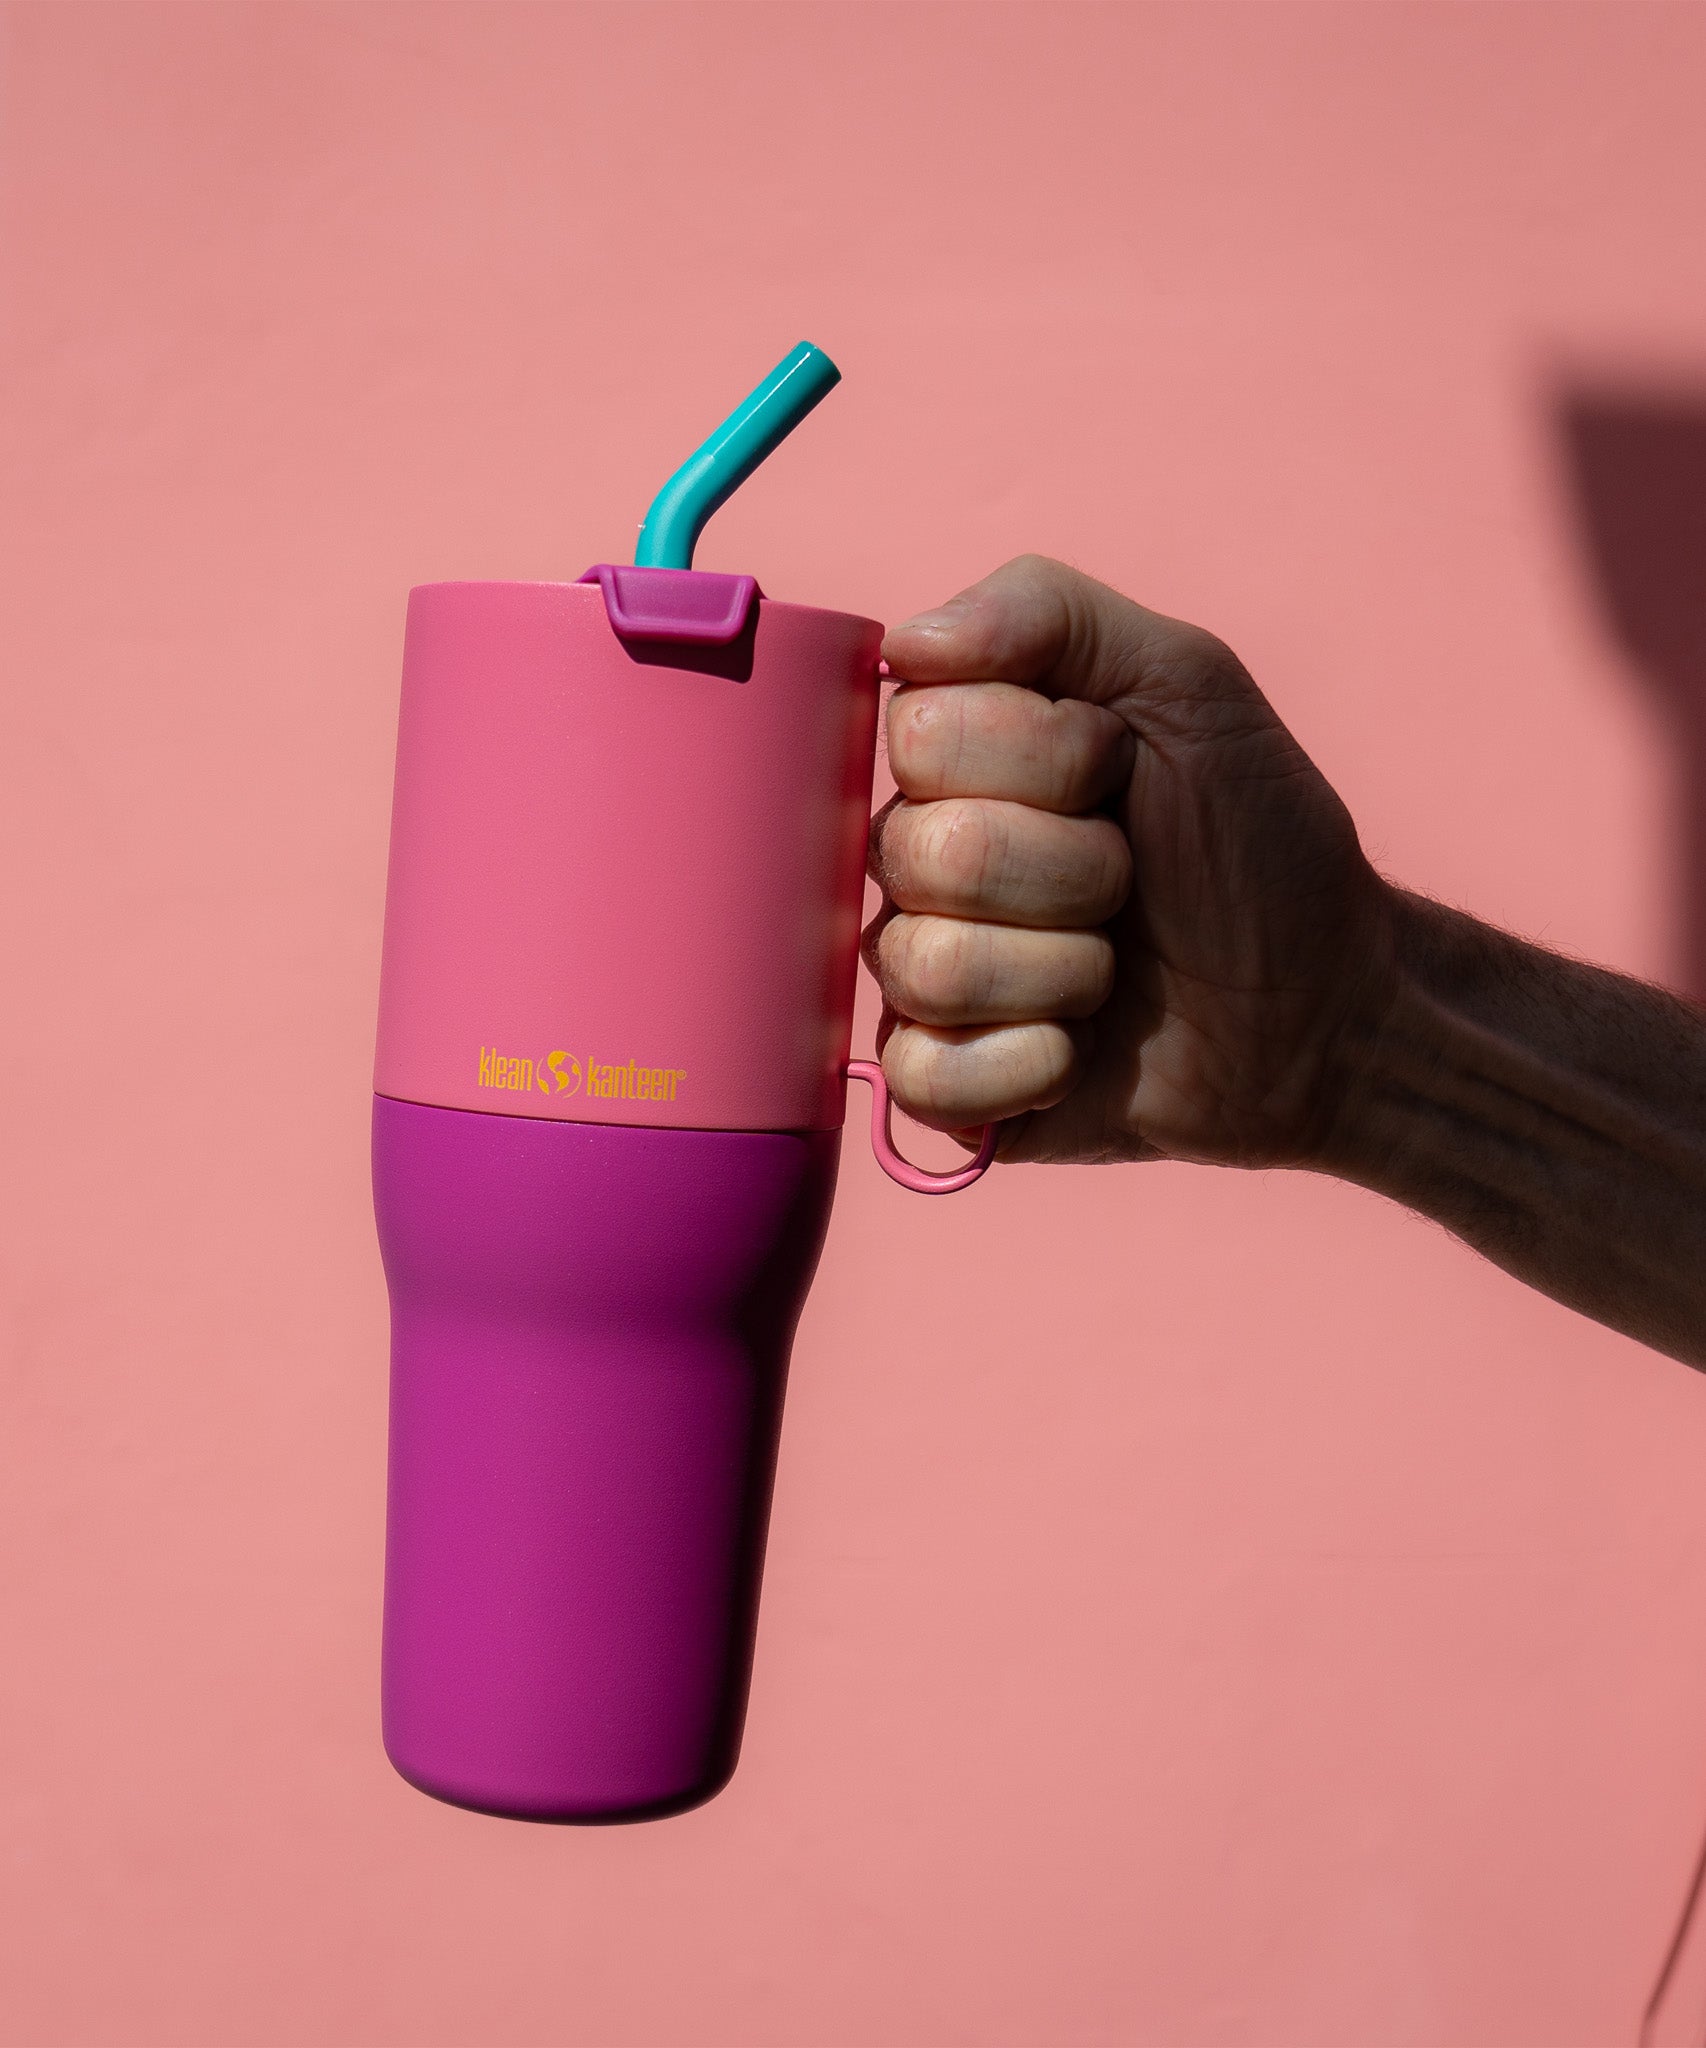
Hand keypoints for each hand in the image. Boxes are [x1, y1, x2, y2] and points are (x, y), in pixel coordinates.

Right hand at [865, 555, 1395, 1166]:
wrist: (1328, 1003)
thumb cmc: (1259, 842)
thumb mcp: (1188, 683)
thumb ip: (1048, 612)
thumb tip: (906, 642)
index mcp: (957, 758)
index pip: (920, 733)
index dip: (1042, 758)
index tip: (1118, 772)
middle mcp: (919, 861)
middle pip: (920, 851)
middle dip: (1068, 869)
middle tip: (1129, 884)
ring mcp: (923, 977)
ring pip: (925, 966)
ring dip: (1061, 969)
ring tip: (1112, 968)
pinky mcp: (944, 1082)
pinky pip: (922, 1075)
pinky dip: (1025, 1066)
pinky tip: (1077, 1050)